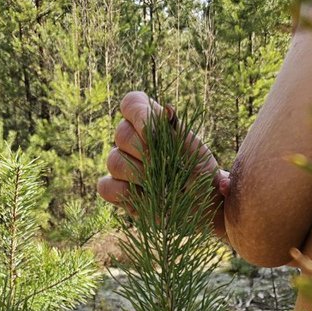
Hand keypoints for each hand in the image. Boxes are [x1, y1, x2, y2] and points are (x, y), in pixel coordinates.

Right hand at [97, 91, 229, 237]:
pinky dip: (126, 194)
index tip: (151, 132)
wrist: (204, 207)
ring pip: (114, 161)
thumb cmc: (202, 175)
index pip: (132, 104)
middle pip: (121, 133)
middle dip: (144, 151)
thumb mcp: (196, 152)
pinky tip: (147, 200)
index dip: (138, 114)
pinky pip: (107, 187)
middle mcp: (133, 142)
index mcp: (151, 124)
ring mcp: (122, 167)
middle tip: (166, 166)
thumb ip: (178, 131)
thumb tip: (167, 110)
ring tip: (162, 187)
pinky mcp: (117, 192)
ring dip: (139, 175)